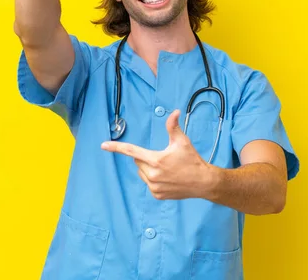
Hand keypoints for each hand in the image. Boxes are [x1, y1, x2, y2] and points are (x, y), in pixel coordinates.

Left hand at [101, 110, 215, 199]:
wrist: (203, 182)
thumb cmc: (192, 160)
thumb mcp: (182, 141)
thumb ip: (173, 127)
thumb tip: (173, 112)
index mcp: (156, 160)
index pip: (131, 151)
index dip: (116, 147)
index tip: (103, 145)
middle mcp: (152, 175)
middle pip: (138, 162)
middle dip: (146, 158)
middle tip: (162, 158)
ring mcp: (154, 187)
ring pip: (142, 173)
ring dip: (149, 169)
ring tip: (167, 169)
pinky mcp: (157, 195)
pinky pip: (148, 184)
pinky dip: (154, 180)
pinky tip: (168, 178)